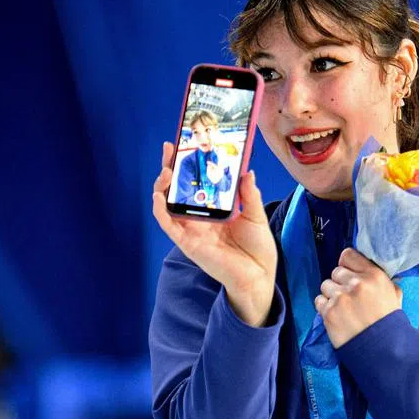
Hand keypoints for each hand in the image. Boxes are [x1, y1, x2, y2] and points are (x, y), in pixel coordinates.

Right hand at [153, 142, 276, 325]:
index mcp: (214, 207)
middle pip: (178, 188)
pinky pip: (168, 225)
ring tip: (166, 171)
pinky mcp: (188, 242)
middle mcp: (199, 216)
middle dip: (170, 167)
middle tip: (170, 148)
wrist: (259, 275)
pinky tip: (159, 197)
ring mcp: (191, 229)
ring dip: (163, 186)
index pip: (196, 181)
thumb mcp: (256, 215)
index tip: (184, 143)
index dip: (188, 163)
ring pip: (167, 204)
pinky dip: (161, 211)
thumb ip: (249, 194)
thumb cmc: (258, 247)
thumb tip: (247, 171)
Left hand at [315, 248, 401, 347]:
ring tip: (343, 308)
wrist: (383, 350)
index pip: (348, 255)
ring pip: (325, 285)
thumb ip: (382, 279)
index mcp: (374, 275)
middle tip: (349, 296)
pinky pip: (319, 301)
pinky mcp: (328, 312)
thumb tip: (369, 270)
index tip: (349, 274)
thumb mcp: (394, 295)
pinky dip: (325, 307)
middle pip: (336, 271)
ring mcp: (340, 298)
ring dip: (332, 295)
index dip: (347, 265)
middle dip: (340, 282)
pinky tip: (337, 315)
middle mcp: (356, 283)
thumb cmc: (390, 322)